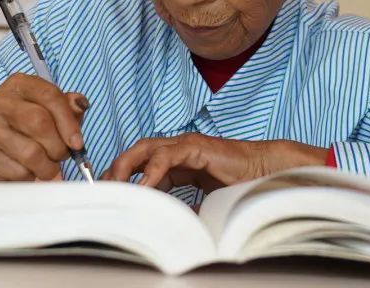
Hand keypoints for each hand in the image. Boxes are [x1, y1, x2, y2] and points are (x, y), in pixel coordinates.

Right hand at [0, 74, 88, 182]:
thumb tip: (80, 104)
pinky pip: (16, 172)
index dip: (68, 122)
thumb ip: (68, 107)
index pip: (49, 96)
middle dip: (58, 146)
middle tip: (62, 156)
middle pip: (39, 123)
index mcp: (19, 84)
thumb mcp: (51, 109)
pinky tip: (28, 170)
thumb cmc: (28, 123)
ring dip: (47, 166)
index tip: (78, 143)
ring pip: (29, 153)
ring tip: (47, 166)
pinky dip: (30, 177)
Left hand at [101, 133, 326, 192]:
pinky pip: (166, 156)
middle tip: (104, 186)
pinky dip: (152, 170)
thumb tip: (170, 224)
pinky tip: (145, 186)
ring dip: (127, 166)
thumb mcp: (203, 202)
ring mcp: (186, 145)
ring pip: (146, 149)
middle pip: (137, 152)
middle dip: (117, 167)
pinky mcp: (196, 147)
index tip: (111, 194)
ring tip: (116, 184)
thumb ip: (185, 207)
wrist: (265, 172)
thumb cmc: (239, 184)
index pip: (141, 164)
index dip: (124, 177)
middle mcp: (179, 149)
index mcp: (178, 160)